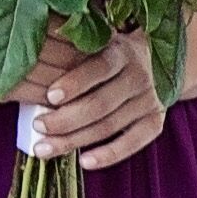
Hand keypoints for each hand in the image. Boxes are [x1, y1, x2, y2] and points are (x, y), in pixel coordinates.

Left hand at [18, 34, 171, 170]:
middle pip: (102, 103)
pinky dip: (109, 155)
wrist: (157, 62)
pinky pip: (133, 143)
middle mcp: (139, 76)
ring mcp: (150, 101)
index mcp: (122, 52)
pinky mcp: (155, 122)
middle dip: (66, 118)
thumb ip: (73, 42)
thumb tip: (42, 35)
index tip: (50, 95)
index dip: (76, 82)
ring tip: (44, 149)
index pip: (100, 67)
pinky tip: (84, 162)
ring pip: (109, 126)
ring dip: (75, 141)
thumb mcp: (98, 40)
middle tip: (39, 126)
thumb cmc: (112, 52)